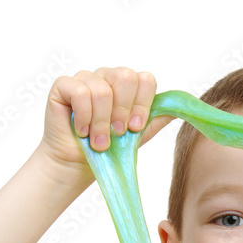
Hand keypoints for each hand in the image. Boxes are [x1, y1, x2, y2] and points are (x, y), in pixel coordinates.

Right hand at [35, 66, 173, 180]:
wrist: (78, 165)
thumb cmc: (108, 150)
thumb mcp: (138, 135)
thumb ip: (156, 118)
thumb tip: (179, 107)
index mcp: (127, 86)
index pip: (145, 79)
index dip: (142, 104)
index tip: (135, 128)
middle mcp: (107, 77)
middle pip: (125, 76)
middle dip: (123, 111)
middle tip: (117, 133)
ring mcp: (85, 79)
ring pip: (102, 89)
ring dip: (101, 122)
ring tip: (99, 142)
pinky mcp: (63, 85)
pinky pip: (80, 92)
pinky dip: (84, 116)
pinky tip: (82, 131)